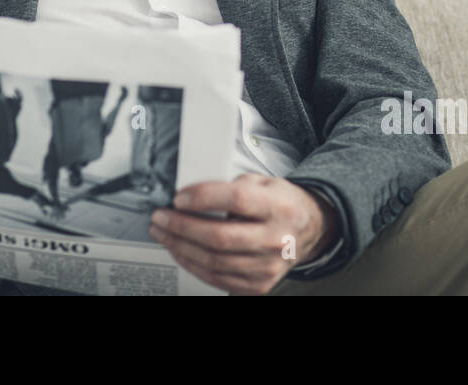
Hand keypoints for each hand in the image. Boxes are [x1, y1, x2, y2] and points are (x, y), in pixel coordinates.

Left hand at [148, 174, 338, 294]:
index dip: (203, 198)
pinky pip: (217, 278)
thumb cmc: (280, 204)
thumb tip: (191, 193)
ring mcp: (268, 267)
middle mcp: (276, 239)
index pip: (236, 201)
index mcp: (278, 207)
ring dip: (180, 247)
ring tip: (163, 233)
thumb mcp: (263, 182)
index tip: (179, 197)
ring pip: (214, 261)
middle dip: (181, 227)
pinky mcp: (259, 285)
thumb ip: (231, 185)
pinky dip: (193, 264)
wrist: (307, 231)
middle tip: (160, 217)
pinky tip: (180, 251)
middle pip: (219, 237)